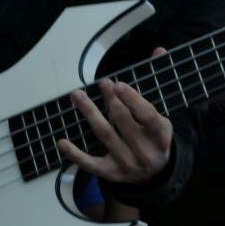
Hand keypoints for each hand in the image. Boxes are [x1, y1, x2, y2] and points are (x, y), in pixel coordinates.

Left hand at [59, 69, 172, 184]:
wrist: (155, 175)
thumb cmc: (155, 137)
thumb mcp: (161, 115)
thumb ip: (157, 83)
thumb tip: (158, 50)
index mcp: (161, 136)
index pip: (147, 115)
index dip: (132, 99)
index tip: (118, 84)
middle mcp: (145, 152)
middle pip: (123, 122)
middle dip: (111, 100)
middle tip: (102, 83)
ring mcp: (127, 164)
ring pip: (105, 135)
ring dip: (90, 113)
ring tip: (78, 96)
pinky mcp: (111, 174)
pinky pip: (90, 164)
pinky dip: (75, 154)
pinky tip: (62, 142)